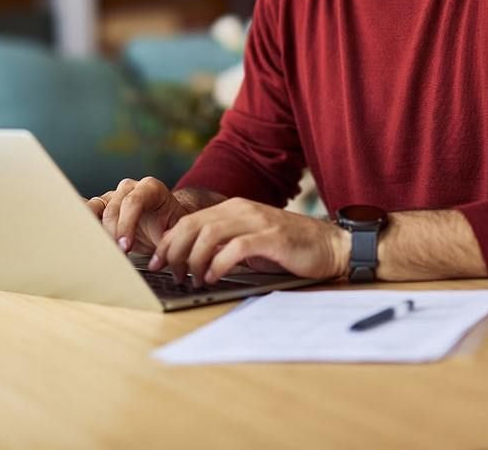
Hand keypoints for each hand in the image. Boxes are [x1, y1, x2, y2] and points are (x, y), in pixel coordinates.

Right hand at [85, 177, 190, 254]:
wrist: (164, 225)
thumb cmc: (170, 227)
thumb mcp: (174, 233)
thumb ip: (167, 242)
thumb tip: (159, 260)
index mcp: (151, 188)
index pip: (134, 201)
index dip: (127, 224)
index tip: (125, 247)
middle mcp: (129, 188)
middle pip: (113, 208)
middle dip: (112, 233)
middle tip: (114, 253)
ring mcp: (113, 196)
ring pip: (96, 208)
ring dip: (96, 230)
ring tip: (99, 249)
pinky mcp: (100, 207)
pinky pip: (86, 210)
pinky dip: (82, 222)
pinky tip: (78, 235)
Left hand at [149, 197, 349, 286]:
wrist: (331, 246)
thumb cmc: (289, 249)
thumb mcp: (250, 243)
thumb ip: (224, 245)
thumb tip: (190, 261)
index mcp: (233, 208)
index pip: (189, 221)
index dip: (169, 241)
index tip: (156, 262)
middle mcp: (242, 209)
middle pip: (194, 225)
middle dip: (174, 251)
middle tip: (167, 273)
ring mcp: (257, 221)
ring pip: (209, 235)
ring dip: (194, 259)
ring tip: (191, 279)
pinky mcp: (272, 238)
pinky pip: (236, 248)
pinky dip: (218, 264)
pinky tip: (213, 278)